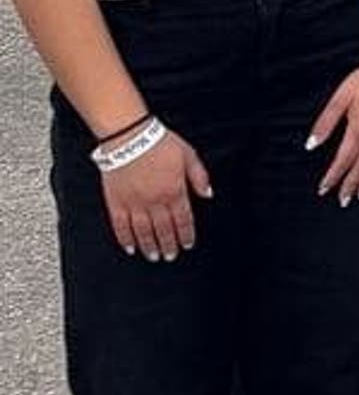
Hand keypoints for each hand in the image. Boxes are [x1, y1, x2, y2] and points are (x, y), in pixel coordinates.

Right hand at [100, 127, 213, 259]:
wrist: (130, 137)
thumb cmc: (160, 143)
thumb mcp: (189, 155)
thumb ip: (199, 176)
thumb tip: (208, 194)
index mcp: (174, 191)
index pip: (183, 219)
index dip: (186, 234)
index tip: (187, 244)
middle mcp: (155, 201)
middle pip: (163, 229)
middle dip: (168, 244)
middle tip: (170, 256)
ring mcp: (134, 203)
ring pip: (143, 232)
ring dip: (149, 246)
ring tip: (153, 256)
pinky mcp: (116, 202)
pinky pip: (120, 226)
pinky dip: (125, 238)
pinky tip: (130, 247)